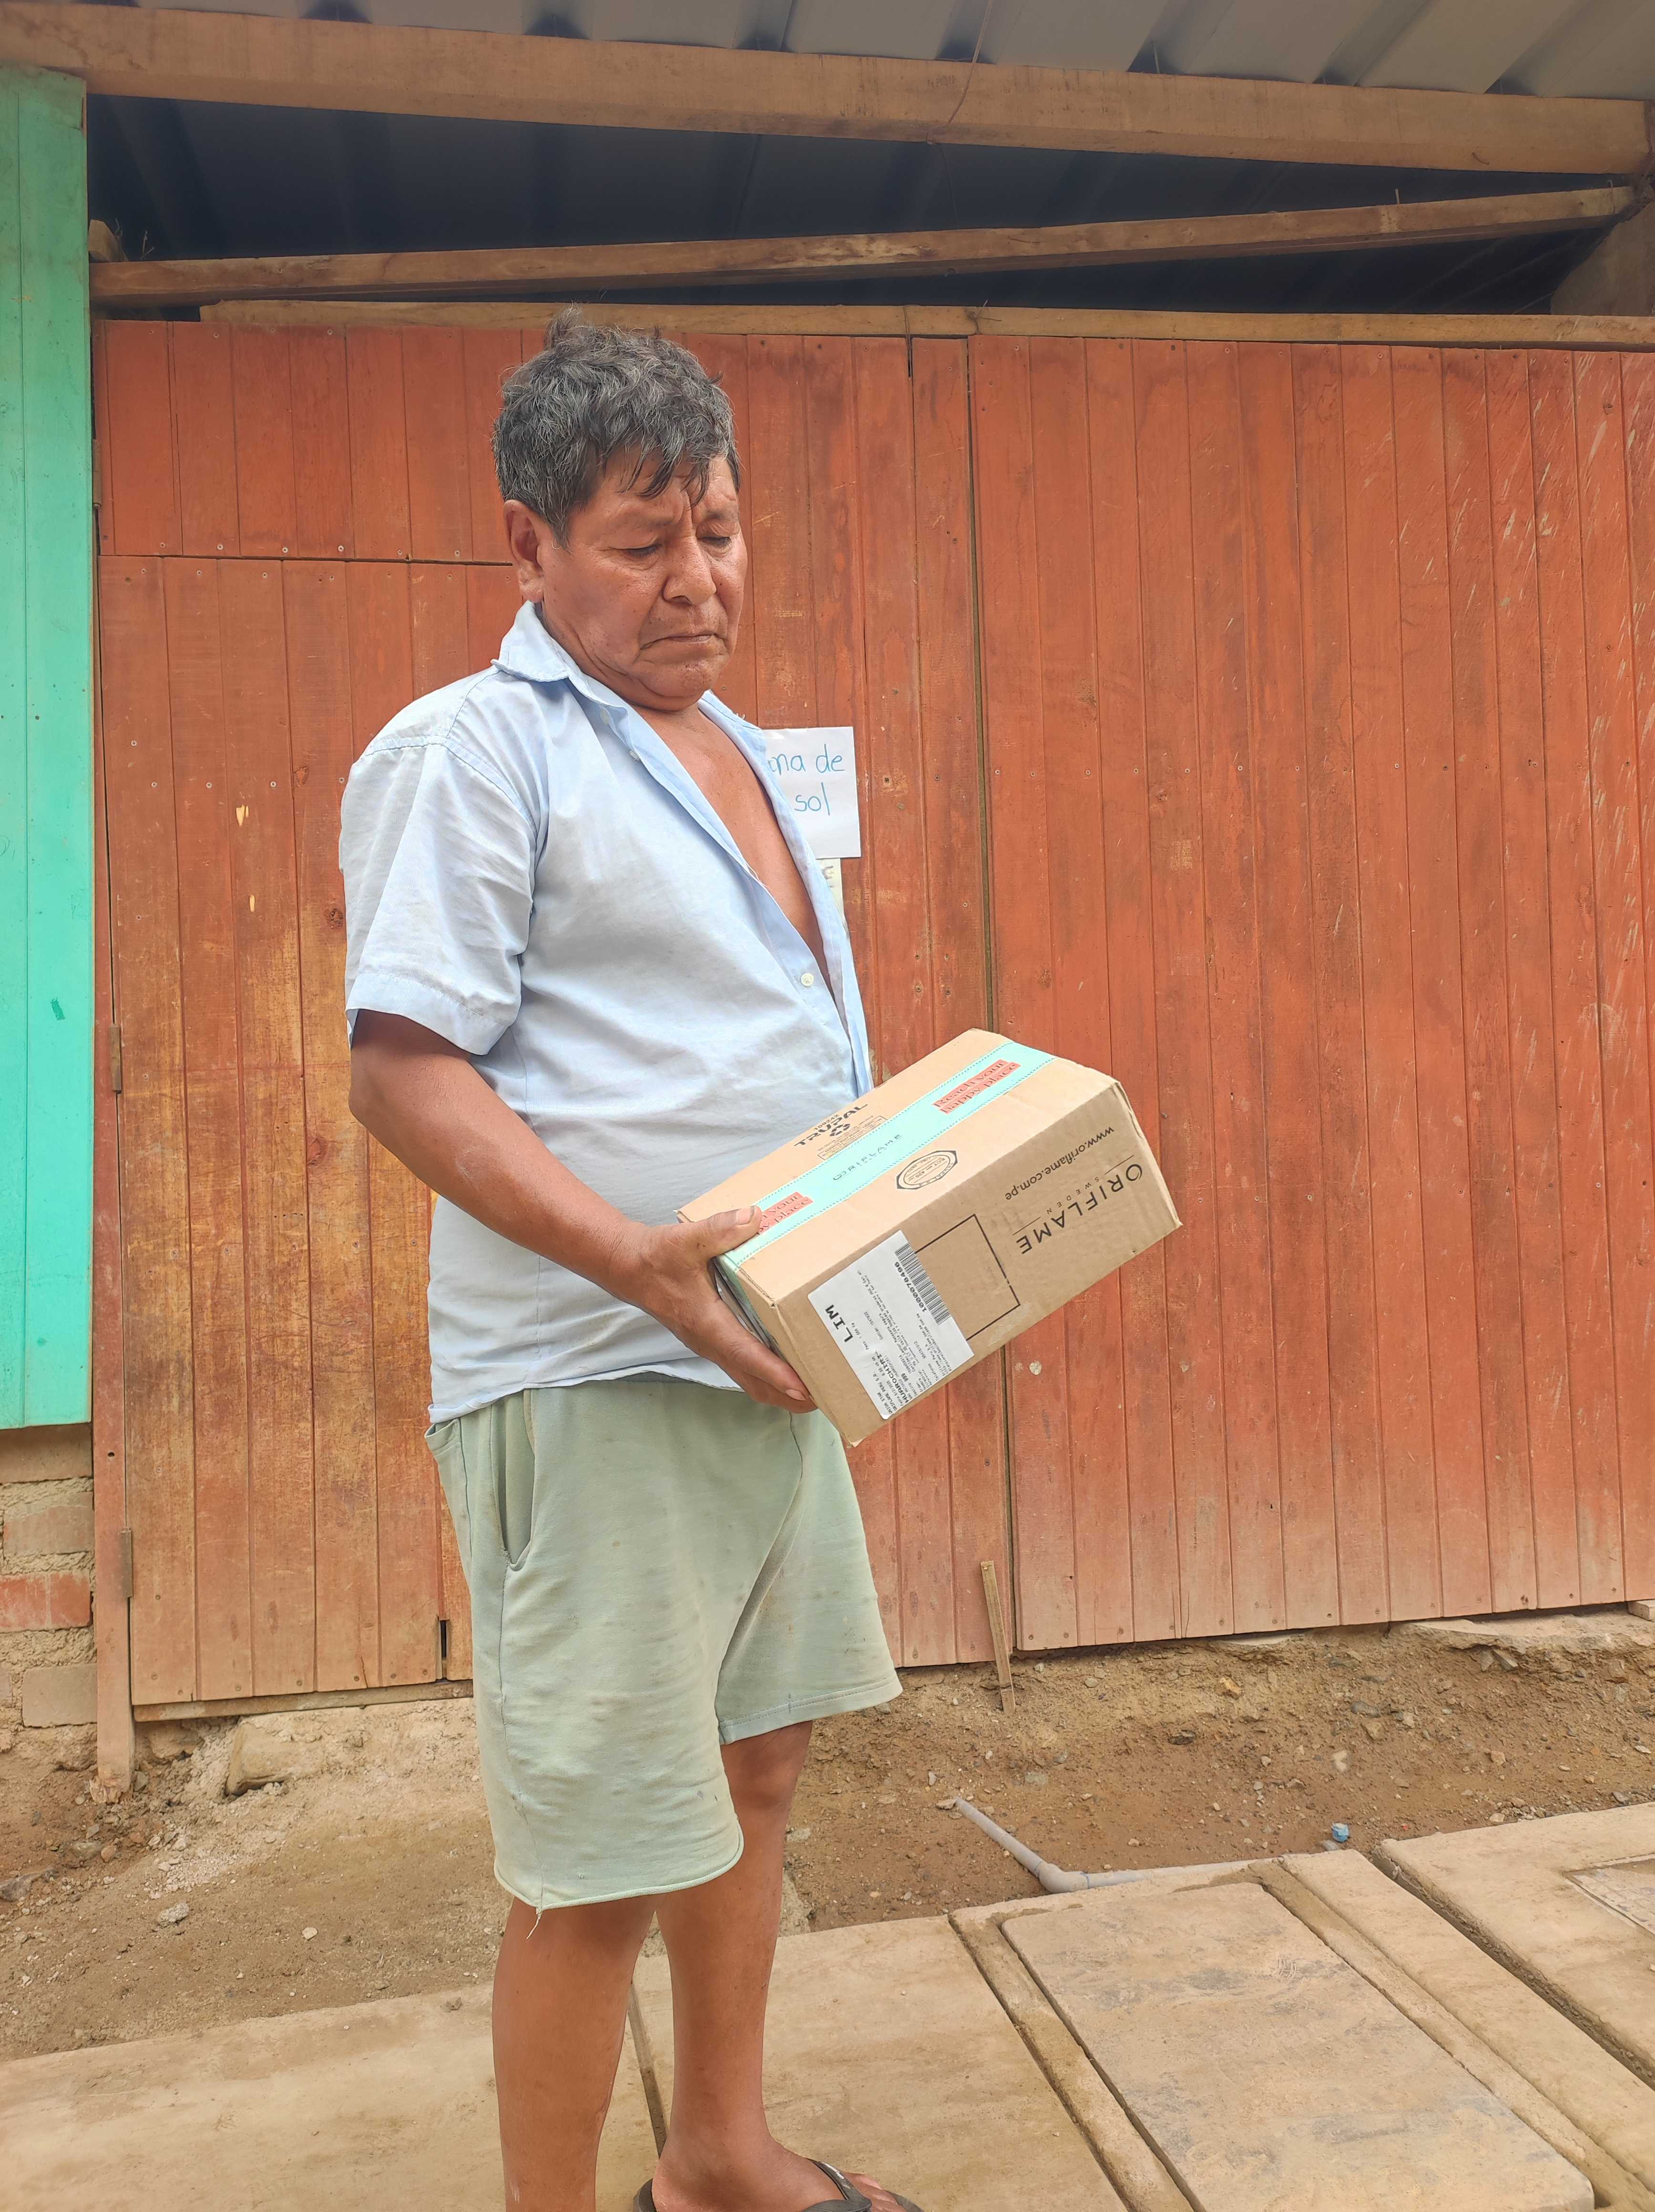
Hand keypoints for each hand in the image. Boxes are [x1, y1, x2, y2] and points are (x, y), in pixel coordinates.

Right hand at [614, 1209, 814, 1411]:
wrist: (630, 1268)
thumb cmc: (657, 1257)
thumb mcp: (685, 1239)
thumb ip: (718, 1229)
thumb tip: (752, 1218)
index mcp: (707, 1323)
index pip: (747, 1355)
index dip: (776, 1372)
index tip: (804, 1387)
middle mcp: (711, 1342)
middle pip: (755, 1382)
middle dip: (790, 1395)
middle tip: (829, 1395)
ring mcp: (712, 1345)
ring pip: (750, 1380)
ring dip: (781, 1391)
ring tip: (818, 1391)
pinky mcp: (713, 1341)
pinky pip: (745, 1368)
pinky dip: (768, 1376)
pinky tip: (789, 1367)